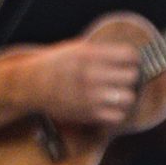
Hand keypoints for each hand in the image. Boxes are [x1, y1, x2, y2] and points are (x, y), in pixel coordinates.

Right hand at [24, 38, 141, 127]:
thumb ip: (101, 51)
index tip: (130, 62)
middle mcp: (91, 74)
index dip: (133, 58)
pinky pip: (118, 116)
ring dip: (126, 95)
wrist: (32, 85)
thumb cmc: (55, 65)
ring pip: (128, 98)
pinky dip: (117, 112)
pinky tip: (110, 106)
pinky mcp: (89, 114)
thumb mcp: (75, 48)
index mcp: (89, 54)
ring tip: (119, 93)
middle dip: (131, 77)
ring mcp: (91, 96)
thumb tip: (129, 56)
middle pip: (132, 76)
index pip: (129, 55)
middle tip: (124, 78)